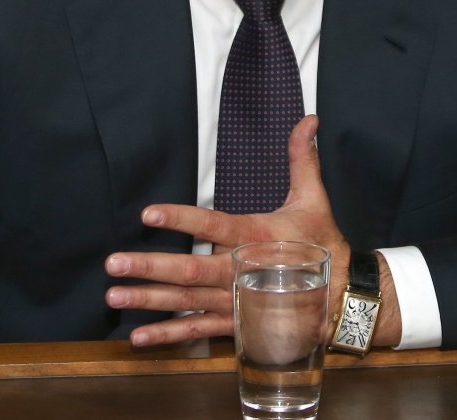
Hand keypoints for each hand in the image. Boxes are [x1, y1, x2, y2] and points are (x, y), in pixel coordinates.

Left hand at [103, 114, 349, 346]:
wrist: (343, 297)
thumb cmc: (323, 244)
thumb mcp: (314, 199)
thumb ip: (301, 158)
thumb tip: (308, 119)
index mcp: (256, 237)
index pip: (213, 225)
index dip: (181, 219)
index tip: (148, 214)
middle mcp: (241, 272)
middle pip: (190, 271)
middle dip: (150, 267)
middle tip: (114, 263)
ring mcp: (236, 302)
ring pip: (187, 302)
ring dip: (149, 300)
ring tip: (114, 295)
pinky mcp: (236, 324)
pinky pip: (198, 331)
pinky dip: (169, 336)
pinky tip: (138, 336)